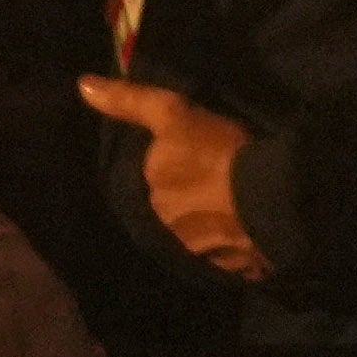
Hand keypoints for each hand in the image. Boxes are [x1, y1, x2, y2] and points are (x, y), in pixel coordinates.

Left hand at [79, 77, 268, 278]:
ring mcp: (199, 253)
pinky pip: (223, 256)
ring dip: (210, 224)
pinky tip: (245, 231)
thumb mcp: (172, 114)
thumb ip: (128, 102)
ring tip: (234, 207)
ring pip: (198, 234)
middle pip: (174, 210)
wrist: (273, 198)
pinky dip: (230, 246)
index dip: (172, 170)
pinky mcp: (230, 270)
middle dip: (189, 199)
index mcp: (151, 196)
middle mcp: (167, 229)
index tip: (193, 161)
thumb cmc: (217, 153)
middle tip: (216, 182)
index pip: (153, 182)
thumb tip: (82, 86)